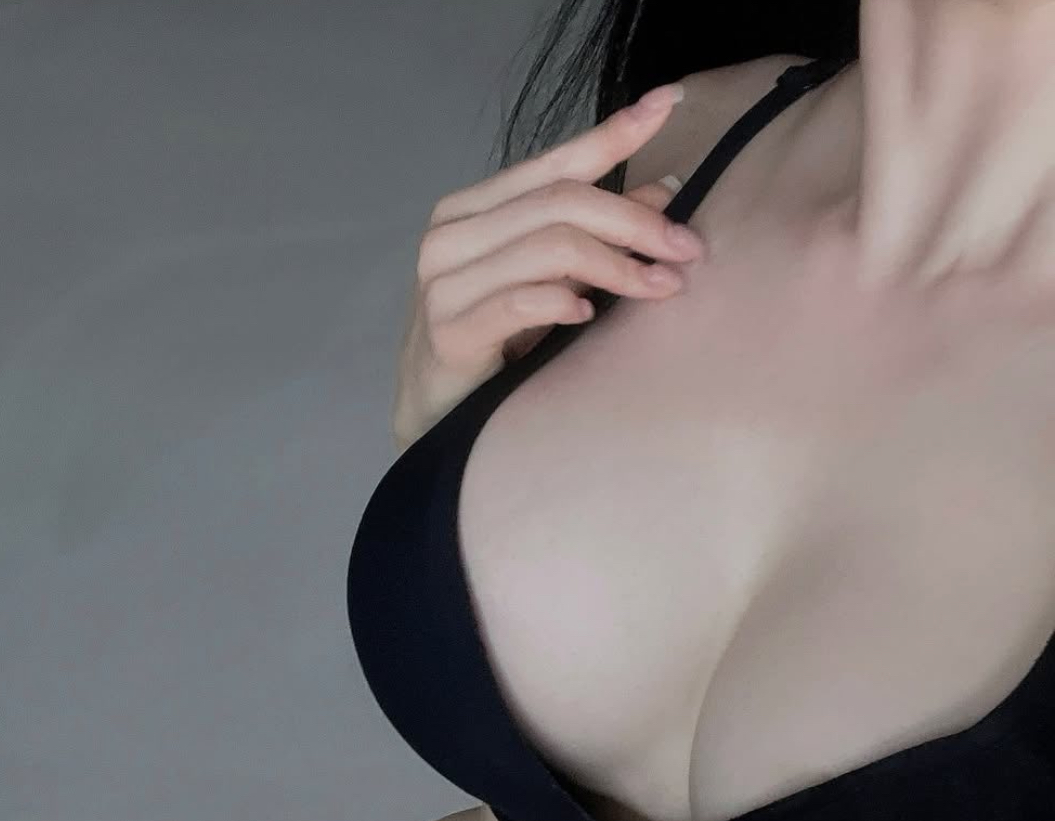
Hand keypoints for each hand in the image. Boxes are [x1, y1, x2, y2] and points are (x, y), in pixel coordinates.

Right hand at [392, 83, 704, 449]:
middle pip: (561, 202)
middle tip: (687, 248)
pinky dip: (562, 302)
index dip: (613, 132)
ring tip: (660, 287)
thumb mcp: (549, 282)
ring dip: (617, 265)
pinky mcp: (448, 330)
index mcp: (473, 210)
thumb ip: (595, 235)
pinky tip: (588, 315)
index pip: (554, 162)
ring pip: (549, 247)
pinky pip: (518, 301)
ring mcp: (443, 282)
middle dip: (635, 220)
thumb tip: (666, 191)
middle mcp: (451, 234)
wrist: (432, 418)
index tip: (668, 103)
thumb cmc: (492, 349)